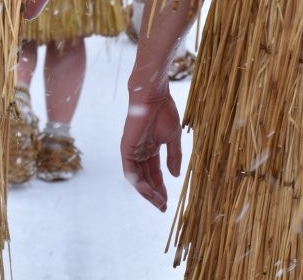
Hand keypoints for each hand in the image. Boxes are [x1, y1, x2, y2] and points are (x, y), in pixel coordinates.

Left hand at [121, 89, 181, 211]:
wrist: (154, 96)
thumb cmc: (164, 112)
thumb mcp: (172, 138)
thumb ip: (174, 156)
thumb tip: (176, 175)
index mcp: (151, 148)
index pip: (154, 173)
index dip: (161, 187)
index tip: (168, 201)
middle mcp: (140, 152)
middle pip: (146, 179)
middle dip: (154, 194)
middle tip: (163, 206)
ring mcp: (132, 151)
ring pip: (138, 179)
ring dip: (147, 192)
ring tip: (158, 202)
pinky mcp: (126, 149)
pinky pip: (130, 171)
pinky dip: (139, 183)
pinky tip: (149, 191)